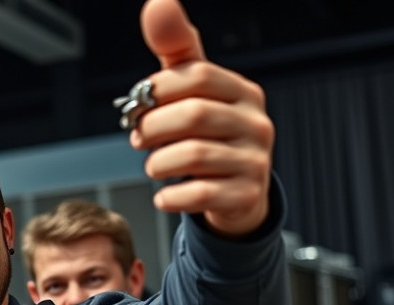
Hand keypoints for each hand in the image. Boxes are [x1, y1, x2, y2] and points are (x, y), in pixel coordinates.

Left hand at [133, 0, 273, 237]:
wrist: (235, 191)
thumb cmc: (206, 132)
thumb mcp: (192, 90)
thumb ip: (175, 49)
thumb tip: (159, 1)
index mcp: (242, 92)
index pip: (197, 77)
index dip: (158, 89)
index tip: (140, 104)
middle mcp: (256, 124)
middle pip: (193, 115)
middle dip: (152, 127)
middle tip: (137, 138)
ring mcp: (255, 161)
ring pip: (193, 156)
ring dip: (157, 163)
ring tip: (153, 165)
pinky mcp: (245, 196)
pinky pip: (199, 195)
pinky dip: (171, 197)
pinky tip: (164, 195)